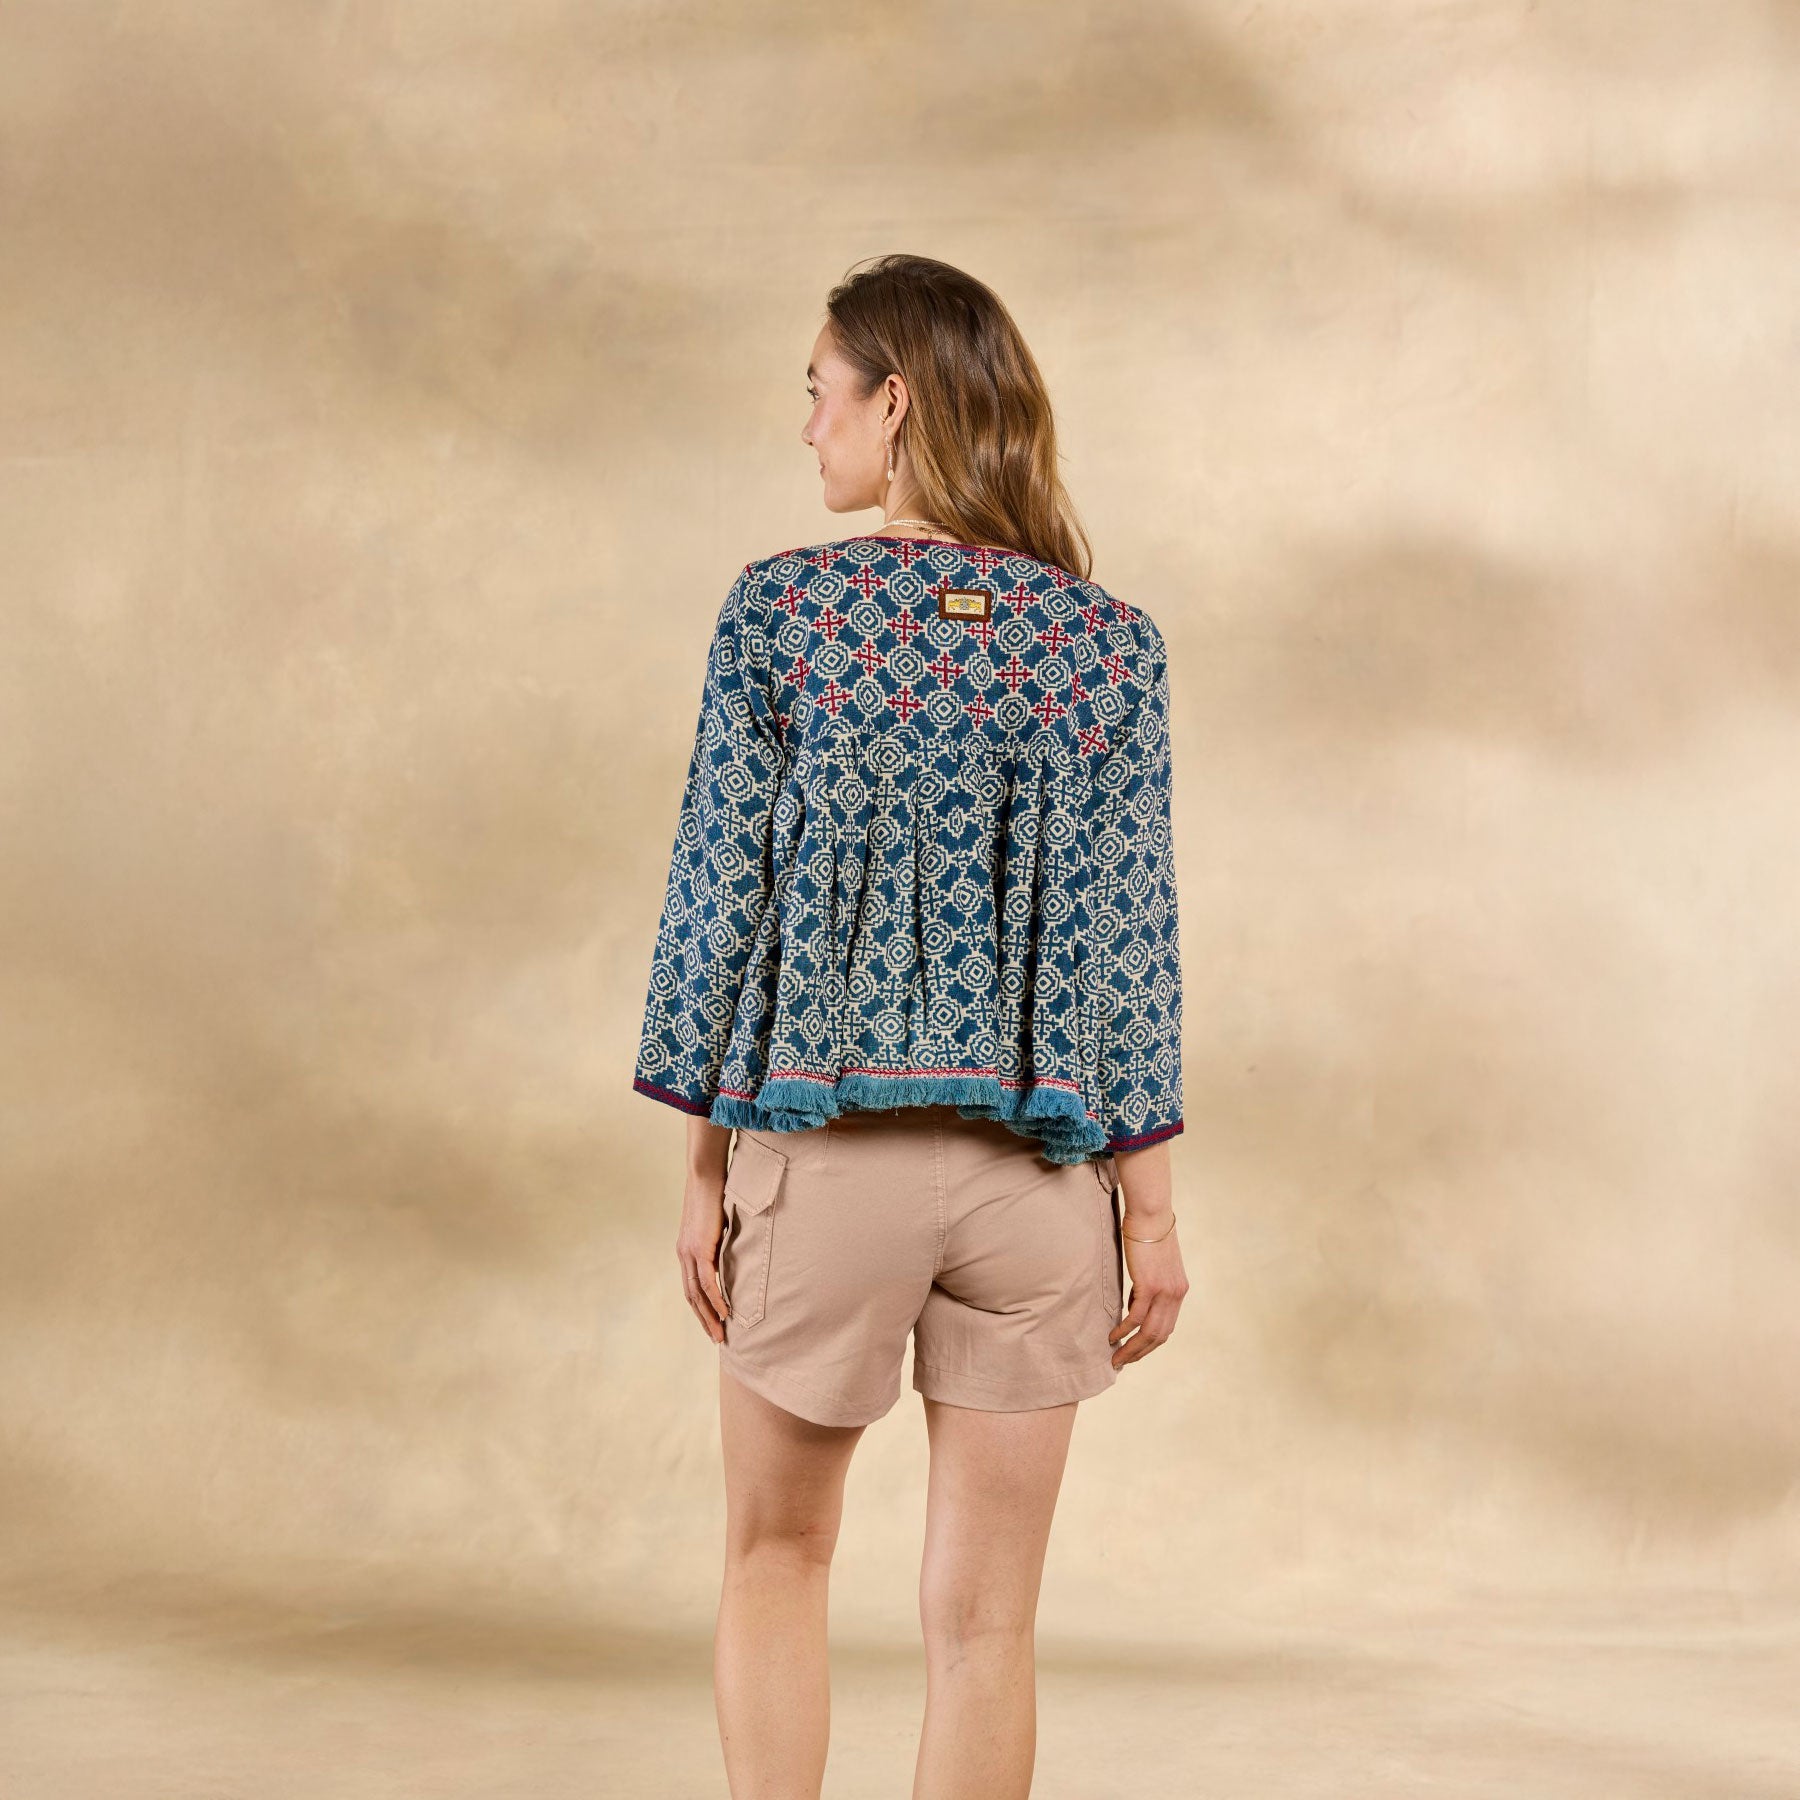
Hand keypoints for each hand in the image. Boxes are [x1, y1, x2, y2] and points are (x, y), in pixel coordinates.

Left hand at [676, 1119, 734, 1342]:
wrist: (705, 1176)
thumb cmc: (715, 1194)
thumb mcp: (718, 1223)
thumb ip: (721, 1240)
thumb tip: (735, 1249)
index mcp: (686, 1249)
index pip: (691, 1286)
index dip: (701, 1307)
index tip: (713, 1323)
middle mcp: (684, 1254)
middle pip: (692, 1297)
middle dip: (705, 1319)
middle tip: (717, 1338)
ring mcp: (689, 1253)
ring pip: (697, 1295)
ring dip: (710, 1316)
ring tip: (721, 1334)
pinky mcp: (699, 1249)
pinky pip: (707, 1282)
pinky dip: (715, 1300)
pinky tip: (725, 1314)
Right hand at [1106, 1142, 1187, 1367]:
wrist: (1151, 1214)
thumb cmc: (1148, 1233)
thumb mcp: (1155, 1263)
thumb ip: (1149, 1283)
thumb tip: (1136, 1299)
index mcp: (1179, 1291)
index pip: (1167, 1327)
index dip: (1150, 1344)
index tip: (1135, 1352)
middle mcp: (1176, 1295)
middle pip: (1159, 1336)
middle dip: (1140, 1353)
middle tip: (1122, 1362)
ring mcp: (1165, 1292)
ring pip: (1149, 1332)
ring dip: (1132, 1348)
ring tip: (1116, 1357)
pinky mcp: (1150, 1286)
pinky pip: (1136, 1318)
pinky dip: (1124, 1330)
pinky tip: (1113, 1336)